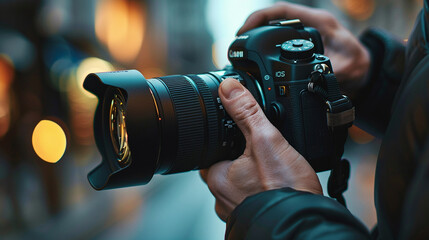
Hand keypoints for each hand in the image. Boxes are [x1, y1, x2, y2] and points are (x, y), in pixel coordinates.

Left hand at [200, 78, 321, 220]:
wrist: (305, 223)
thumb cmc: (285, 190)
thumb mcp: (266, 140)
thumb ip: (247, 112)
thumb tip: (228, 88)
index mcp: (218, 176)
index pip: (208, 153)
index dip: (221, 142)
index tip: (234, 137)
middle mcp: (222, 197)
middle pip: (224, 168)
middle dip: (238, 159)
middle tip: (259, 152)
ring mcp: (237, 211)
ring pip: (238, 185)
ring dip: (249, 177)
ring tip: (271, 168)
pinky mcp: (253, 218)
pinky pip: (251, 199)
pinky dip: (260, 191)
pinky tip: (276, 185)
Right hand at [237, 2, 369, 97]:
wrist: (364, 71)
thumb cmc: (358, 64)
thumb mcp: (348, 67)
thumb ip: (330, 70)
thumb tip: (312, 75)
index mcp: (317, 22)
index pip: (283, 11)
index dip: (260, 17)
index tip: (244, 30)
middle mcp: (308, 25)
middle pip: (273, 18)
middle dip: (252, 28)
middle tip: (238, 44)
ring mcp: (303, 35)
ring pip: (273, 30)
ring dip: (257, 37)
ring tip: (242, 51)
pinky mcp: (301, 46)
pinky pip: (278, 42)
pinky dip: (265, 48)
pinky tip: (257, 60)